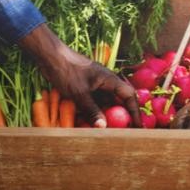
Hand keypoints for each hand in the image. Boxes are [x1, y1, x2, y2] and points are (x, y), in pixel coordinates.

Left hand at [18, 24, 139, 127]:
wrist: (51, 57)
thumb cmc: (68, 72)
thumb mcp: (80, 93)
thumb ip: (92, 110)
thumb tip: (104, 127)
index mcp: (111, 80)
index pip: (129, 96)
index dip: (135, 111)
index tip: (138, 126)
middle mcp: (106, 82)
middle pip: (119, 101)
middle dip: (121, 116)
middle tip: (123, 132)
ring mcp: (95, 85)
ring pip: (105, 103)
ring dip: (105, 115)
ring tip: (105, 130)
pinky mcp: (85, 87)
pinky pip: (93, 102)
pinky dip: (92, 112)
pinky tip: (87, 122)